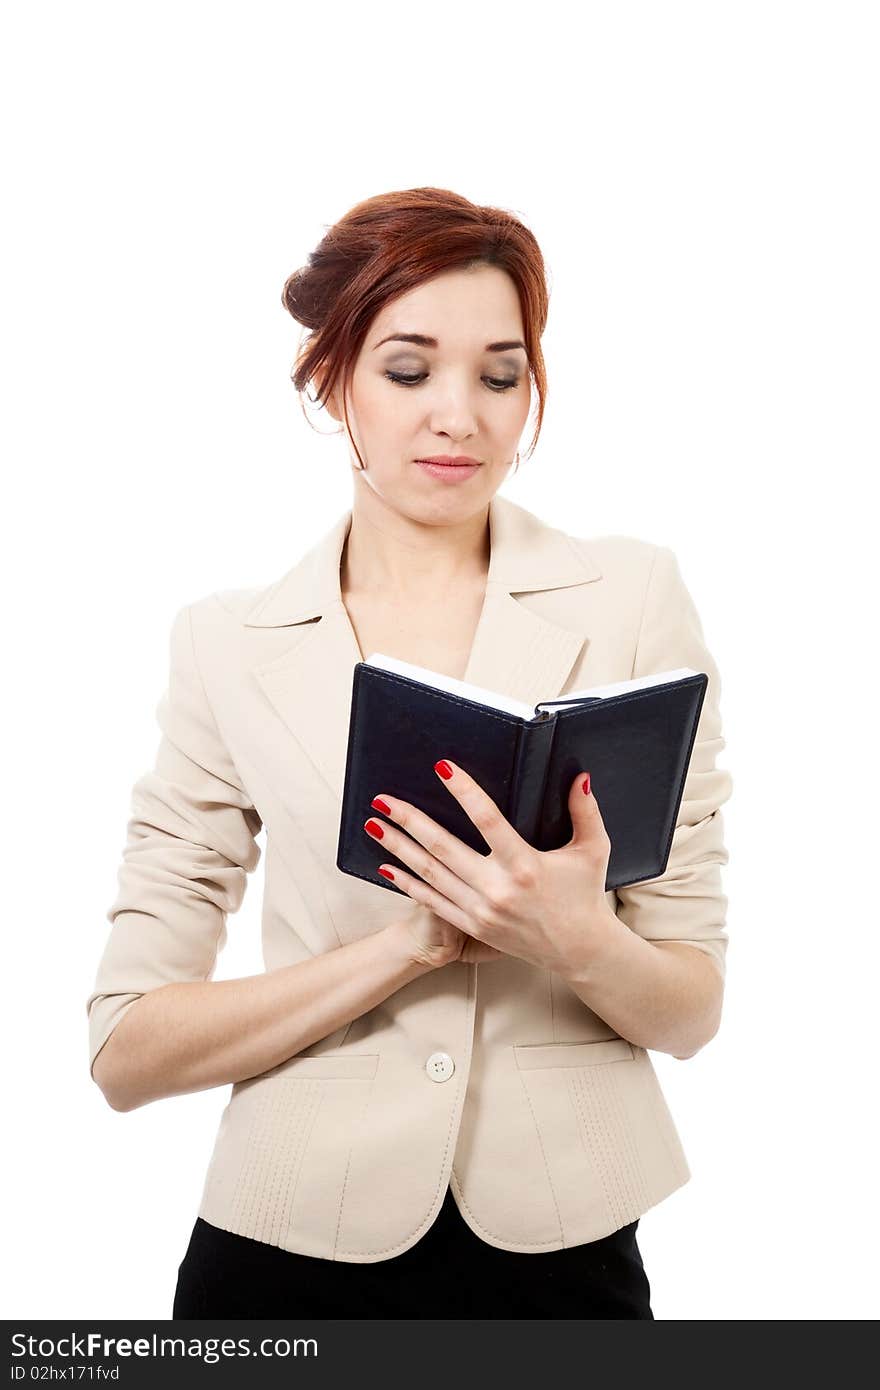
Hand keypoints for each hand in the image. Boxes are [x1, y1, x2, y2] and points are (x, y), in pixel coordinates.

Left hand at [364, 761, 615, 976]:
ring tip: (374, 825)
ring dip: (398, 847)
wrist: (579, 950)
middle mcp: (498, 889)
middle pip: (443, 847)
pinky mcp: (473, 926)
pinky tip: (386, 865)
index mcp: (526, 865)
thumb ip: (585, 811)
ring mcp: (481, 911)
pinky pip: (432, 901)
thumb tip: (580, 777)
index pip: (487, 820)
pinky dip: (407, 883)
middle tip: (384, 799)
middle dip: (409, 820)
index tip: (442, 767)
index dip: (464, 791)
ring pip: (430, 874)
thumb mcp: (593, 850)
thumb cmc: (584, 896)